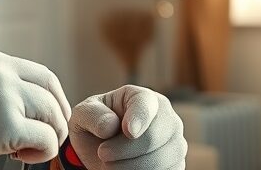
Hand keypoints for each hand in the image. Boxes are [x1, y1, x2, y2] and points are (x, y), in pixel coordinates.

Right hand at [0, 49, 71, 168]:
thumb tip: (34, 100)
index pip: (43, 75)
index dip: (55, 98)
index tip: (53, 116)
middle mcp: (1, 73)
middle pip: (51, 94)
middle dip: (57, 119)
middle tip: (48, 136)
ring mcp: (5, 98)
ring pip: (52, 117)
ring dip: (49, 137)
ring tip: (26, 148)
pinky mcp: (8, 126)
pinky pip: (45, 140)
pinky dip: (41, 153)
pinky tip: (20, 155)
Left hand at [69, 85, 185, 169]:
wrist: (103, 149)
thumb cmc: (96, 125)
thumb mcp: (84, 114)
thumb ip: (92, 115)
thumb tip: (111, 125)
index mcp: (143, 97)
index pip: (146, 105)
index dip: (139, 118)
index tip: (128, 131)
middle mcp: (167, 118)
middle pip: (153, 138)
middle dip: (123, 150)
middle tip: (103, 153)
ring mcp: (175, 143)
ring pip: (159, 161)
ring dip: (128, 167)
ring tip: (110, 164)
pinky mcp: (176, 165)